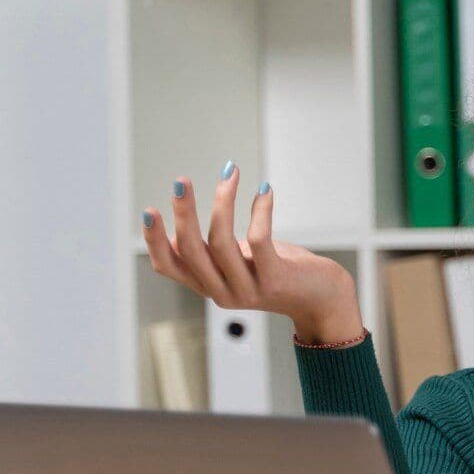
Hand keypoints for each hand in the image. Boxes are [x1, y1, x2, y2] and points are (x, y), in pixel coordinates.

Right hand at [142, 165, 360, 342]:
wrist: (324, 299)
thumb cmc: (281, 272)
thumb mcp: (240, 263)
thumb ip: (212, 252)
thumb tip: (179, 230)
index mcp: (209, 285)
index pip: (169, 266)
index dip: (155, 240)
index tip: (149, 210)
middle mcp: (223, 292)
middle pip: (191, 250)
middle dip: (183, 212)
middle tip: (182, 181)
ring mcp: (249, 288)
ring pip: (221, 241)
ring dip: (222, 202)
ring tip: (229, 173)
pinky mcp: (275, 279)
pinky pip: (258, 238)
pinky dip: (259, 210)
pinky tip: (265, 190)